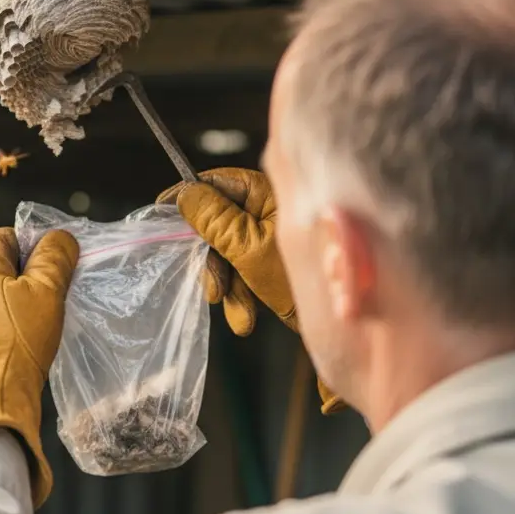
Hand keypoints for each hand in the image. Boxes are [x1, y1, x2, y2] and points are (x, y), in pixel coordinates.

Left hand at [0, 227, 79, 507]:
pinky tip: (20, 346)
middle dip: (26, 279)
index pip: (4, 237)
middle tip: (53, 295)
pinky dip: (1, 331)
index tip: (56, 263)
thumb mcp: (45, 292)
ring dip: (14, 307)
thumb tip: (59, 238)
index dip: (33, 245)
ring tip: (39, 324)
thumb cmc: (13, 341)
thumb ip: (54, 260)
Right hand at [157, 168, 344, 414]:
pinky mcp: (281, 263)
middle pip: (220, 223)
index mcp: (271, 194)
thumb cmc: (304, 281)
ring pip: (231, 252)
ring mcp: (278, 237)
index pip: (219, 183)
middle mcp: (274, 209)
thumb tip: (185, 194)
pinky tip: (247, 319)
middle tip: (213, 290)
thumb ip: (215, 221)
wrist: (352, 330)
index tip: (162, 212)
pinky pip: (247, 270)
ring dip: (229, 286)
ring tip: (240, 317)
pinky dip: (243, 294)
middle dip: (214, 261)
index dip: (189, 198)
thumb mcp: (251, 251)